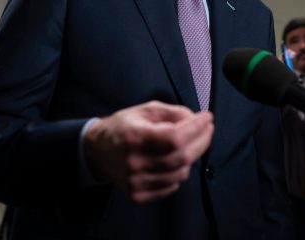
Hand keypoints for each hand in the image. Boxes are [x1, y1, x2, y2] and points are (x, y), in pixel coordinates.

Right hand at [83, 101, 213, 202]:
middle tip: (207, 129)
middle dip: (202, 141)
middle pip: (181, 156)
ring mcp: (136, 181)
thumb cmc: (123, 127)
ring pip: (180, 174)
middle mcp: (135, 161)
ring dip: (191, 158)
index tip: (207, 118)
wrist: (97, 151)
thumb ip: (172, 112)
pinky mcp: (137, 194)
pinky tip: (177, 162)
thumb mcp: (145, 110)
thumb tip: (196, 120)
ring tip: (190, 145)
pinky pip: (170, 187)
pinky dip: (179, 174)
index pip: (175, 136)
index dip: (196, 128)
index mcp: (135, 136)